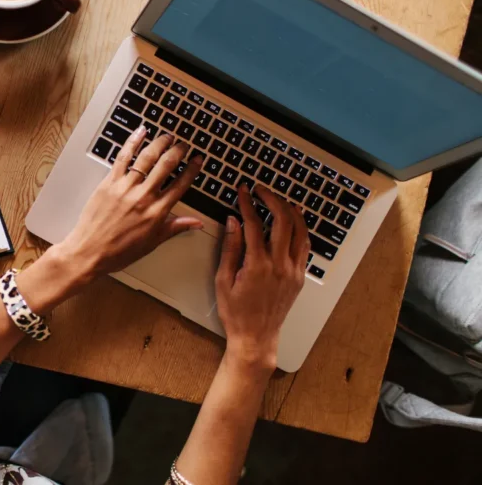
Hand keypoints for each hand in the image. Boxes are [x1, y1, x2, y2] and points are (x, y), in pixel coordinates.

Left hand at [57, 127, 203, 279]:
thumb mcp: (152, 242)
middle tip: (183, 145)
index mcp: (157, 212)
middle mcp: (143, 196)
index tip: (198, 160)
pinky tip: (141, 132)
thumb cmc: (119, 251)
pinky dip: (133, 141)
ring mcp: (125, 187)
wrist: (90, 252)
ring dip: (160, 143)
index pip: (181, 184)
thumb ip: (175, 227)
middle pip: (167, 165)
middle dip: (178, 151)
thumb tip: (196, 222)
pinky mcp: (109, 182)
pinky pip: (123, 157)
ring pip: (147, 157)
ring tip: (167, 136)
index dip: (192, 170)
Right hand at [215, 184, 309, 371]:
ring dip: (290, 211)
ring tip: (279, 200)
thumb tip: (233, 222)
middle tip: (261, 190)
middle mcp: (279, 266)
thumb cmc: (236, 313)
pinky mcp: (299, 277)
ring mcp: (293, 271)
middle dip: (272, 200)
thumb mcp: (223, 280)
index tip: (243, 191)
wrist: (256, 337)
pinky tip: (294, 221)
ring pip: (299, 230)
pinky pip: (305, 246)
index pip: (254, 225)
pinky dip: (300, 229)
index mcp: (257, 266)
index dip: (247, 204)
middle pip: (282, 221)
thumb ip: (230, 248)